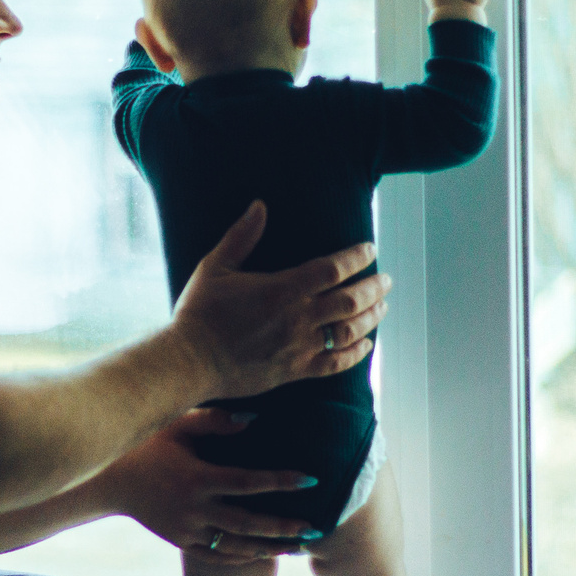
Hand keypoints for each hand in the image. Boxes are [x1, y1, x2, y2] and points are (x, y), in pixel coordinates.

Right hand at [104, 411, 321, 559]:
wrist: (110, 481)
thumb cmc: (148, 444)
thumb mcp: (177, 424)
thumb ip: (216, 421)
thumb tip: (256, 419)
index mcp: (197, 478)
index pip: (248, 482)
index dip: (280, 481)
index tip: (311, 479)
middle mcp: (194, 509)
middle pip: (247, 523)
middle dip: (283, 527)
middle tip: (315, 529)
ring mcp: (187, 530)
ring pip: (236, 545)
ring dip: (270, 547)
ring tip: (300, 547)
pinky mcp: (181, 542)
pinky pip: (217, 555)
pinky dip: (243, 555)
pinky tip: (265, 551)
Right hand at [170, 202, 388, 398]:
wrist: (189, 362)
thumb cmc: (199, 313)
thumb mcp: (215, 267)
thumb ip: (241, 236)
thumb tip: (259, 205)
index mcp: (281, 289)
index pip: (333, 269)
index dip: (357, 257)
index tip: (370, 249)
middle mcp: (297, 319)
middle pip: (351, 300)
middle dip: (375, 288)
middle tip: (387, 280)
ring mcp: (299, 347)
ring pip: (350, 331)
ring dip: (372, 318)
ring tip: (383, 307)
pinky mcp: (294, 371)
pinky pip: (335, 364)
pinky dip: (356, 354)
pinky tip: (366, 345)